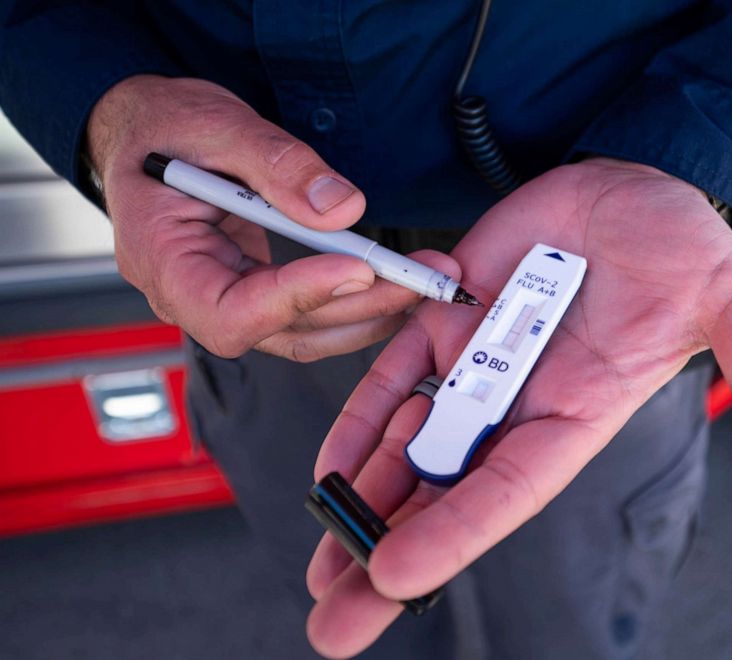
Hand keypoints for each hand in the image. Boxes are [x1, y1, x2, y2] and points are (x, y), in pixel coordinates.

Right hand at [87, 75, 457, 359]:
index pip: (231, 311)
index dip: (298, 297)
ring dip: (368, 311)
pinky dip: (354, 302)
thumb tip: (342, 208)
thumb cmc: (161, 128)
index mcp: (163, 262)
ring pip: (305, 332)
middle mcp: (193, 297)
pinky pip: (308, 313)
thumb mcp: (214, 126)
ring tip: (423, 283)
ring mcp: (228, 298)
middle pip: (284, 329)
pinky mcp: (256, 290)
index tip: (357, 268)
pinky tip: (393, 284)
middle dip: (359, 305)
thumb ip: (277, 165)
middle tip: (419, 279)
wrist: (145, 134)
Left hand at [305, 158, 731, 656]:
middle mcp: (520, 400)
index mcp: (579, 413)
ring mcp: (477, 360)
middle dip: (386, 552)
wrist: (637, 185)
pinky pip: (391, 371)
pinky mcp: (447, 315)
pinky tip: (326, 465)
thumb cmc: (686, 248)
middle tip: (332, 622)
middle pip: (444, 489)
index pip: (509, 486)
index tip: (394, 576)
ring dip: (357, 499)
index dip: (455, 532)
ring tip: (316, 565)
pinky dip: (358, 416)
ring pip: (406, 441)